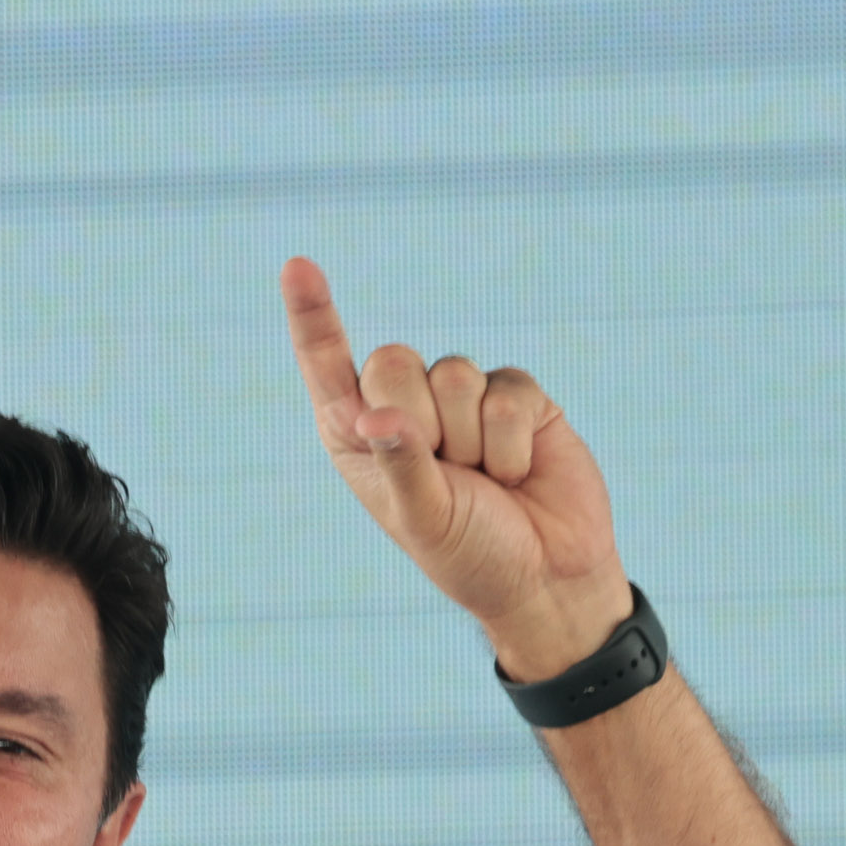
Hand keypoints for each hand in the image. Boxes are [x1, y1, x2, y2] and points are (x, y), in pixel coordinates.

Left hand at [280, 257, 631, 680]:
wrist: (548, 578)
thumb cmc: (473, 557)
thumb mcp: (424, 520)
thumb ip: (400, 464)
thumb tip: (375, 411)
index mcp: (360, 436)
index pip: (327, 367)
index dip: (314, 317)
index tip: (297, 267)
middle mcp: (405, 410)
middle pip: (393, 362)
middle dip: (420, 420)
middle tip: (447, 473)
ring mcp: (462, 400)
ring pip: (456, 375)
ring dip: (474, 443)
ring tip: (488, 482)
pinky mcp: (515, 398)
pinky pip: (508, 393)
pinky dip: (513, 444)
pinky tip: (520, 473)